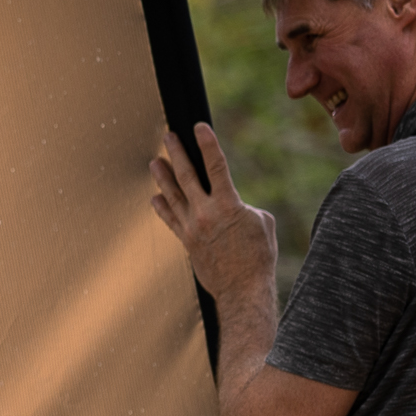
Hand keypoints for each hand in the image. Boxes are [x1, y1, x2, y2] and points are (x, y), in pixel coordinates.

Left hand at [151, 124, 277, 303]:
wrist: (243, 288)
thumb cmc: (259, 256)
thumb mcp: (261, 223)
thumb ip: (243, 207)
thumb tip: (230, 206)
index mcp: (228, 205)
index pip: (216, 166)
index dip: (207, 144)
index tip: (199, 126)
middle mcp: (205, 214)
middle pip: (186, 176)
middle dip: (176, 153)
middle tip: (168, 136)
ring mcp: (191, 228)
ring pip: (173, 196)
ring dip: (162, 178)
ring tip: (154, 161)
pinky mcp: (186, 241)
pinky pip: (170, 220)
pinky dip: (162, 207)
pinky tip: (155, 197)